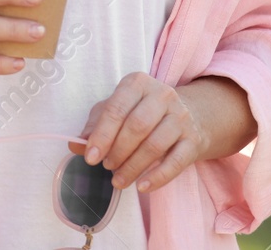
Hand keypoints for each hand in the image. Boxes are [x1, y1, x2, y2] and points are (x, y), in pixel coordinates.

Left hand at [79, 73, 208, 193]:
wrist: (190, 114)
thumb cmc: (143, 111)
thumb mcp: (117, 109)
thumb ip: (95, 125)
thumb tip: (76, 145)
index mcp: (138, 84)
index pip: (117, 108)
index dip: (102, 135)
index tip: (90, 157)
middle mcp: (162, 95)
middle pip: (137, 126)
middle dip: (118, 151)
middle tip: (106, 167)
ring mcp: (181, 117)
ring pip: (155, 145)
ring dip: (133, 167)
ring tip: (118, 180)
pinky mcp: (194, 140)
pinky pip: (176, 161)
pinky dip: (158, 177)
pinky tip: (142, 187)